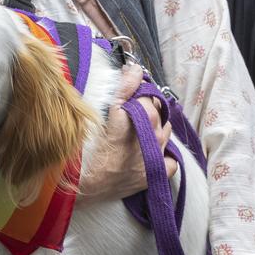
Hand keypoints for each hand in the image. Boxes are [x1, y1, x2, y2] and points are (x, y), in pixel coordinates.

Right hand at [80, 63, 177, 201]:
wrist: (84, 184)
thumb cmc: (87, 149)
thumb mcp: (102, 113)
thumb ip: (122, 90)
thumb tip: (135, 70)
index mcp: (136, 121)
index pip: (147, 97)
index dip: (139, 90)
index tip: (131, 86)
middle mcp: (149, 138)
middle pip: (157, 113)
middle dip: (146, 106)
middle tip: (131, 107)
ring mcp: (153, 157)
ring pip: (164, 133)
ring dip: (155, 127)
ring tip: (139, 128)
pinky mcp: (154, 174)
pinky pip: (170, 160)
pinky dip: (163, 153)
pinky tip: (151, 150)